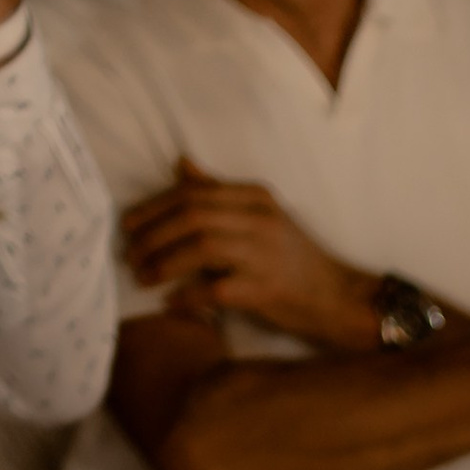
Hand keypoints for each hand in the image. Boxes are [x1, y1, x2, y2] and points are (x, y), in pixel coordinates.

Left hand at [121, 163, 379, 345]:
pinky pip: (216, 288)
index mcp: (255, 197)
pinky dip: (188, 295)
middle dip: (152, 234)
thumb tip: (180, 166)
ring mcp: (265, 254)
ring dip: (163, 262)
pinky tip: (170, 302)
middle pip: (191, 216)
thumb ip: (219, 193)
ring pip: (200, 247)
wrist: (340, 299)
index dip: (154, 207)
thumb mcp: (261, 217)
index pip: (193, 193)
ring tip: (142, 276)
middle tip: (129, 253)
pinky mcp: (267, 289)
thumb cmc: (296, 261)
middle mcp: (260, 219)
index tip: (129, 225)